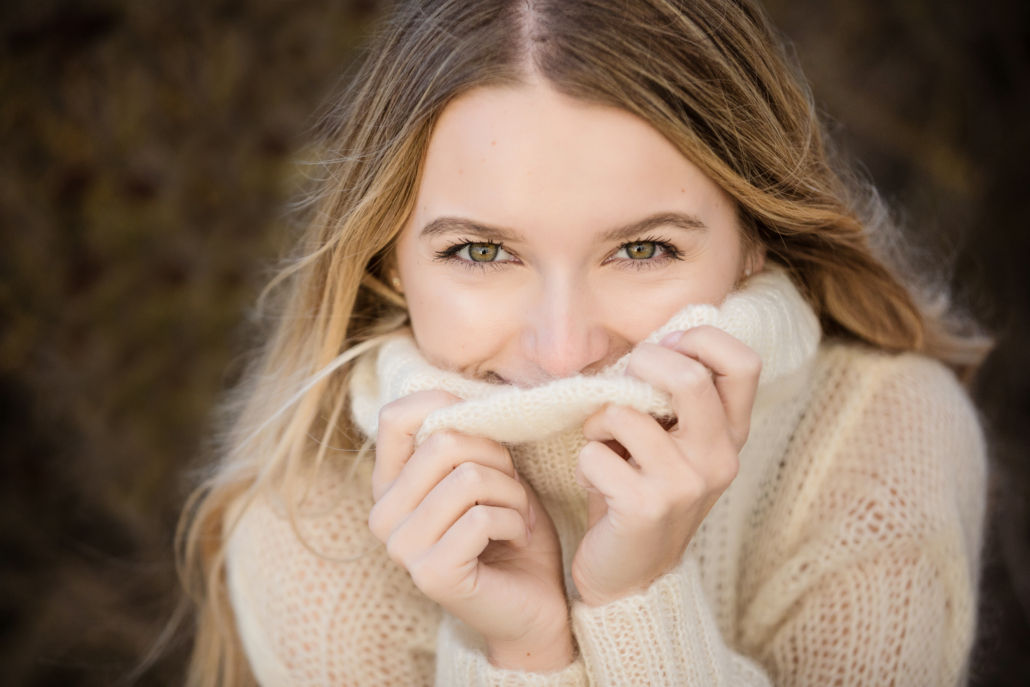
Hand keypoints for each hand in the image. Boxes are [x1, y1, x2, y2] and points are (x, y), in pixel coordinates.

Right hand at [368, 390, 573, 671]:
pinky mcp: (430, 574)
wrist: (533, 606)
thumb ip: (462, 440)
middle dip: (496, 458)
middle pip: (444, 441)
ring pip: (468, 478)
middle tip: (512, 489)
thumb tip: (457, 396)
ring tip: (517, 515)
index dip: (445, 404)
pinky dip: (514, 522)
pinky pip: (482, 518)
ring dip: (511, 493)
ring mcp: (401, 548)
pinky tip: (516, 539)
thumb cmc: (509, 533)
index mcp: (389, 486)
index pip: (395, 416)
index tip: (484, 430)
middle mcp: (383, 516)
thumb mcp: (485, 473)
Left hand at [571, 325, 760, 606]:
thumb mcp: (672, 443)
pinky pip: (594, 454)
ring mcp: (685, 485)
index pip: (744, 362)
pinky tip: (597, 484)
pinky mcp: (646, 508)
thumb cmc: (642, 491)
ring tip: (602, 446)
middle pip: (688, 377)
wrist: (631, 576)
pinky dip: (584, 462)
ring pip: (625, 413)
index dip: (699, 339)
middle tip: (621, 384)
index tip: (664, 348)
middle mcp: (719, 458)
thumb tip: (654, 342)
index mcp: (731, 434)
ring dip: (597, 422)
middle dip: (641, 364)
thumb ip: (674, 398)